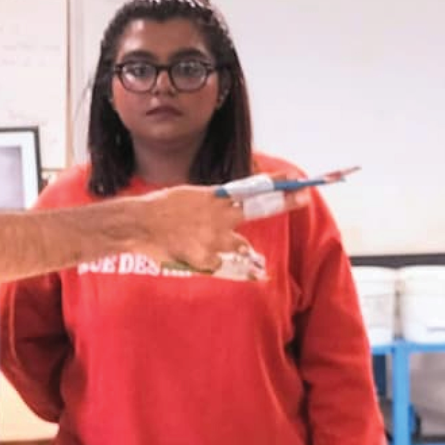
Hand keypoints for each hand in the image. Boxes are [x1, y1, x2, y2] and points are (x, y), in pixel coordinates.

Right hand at [133, 184, 308, 272]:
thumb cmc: (159, 209)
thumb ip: (211, 204)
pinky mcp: (208, 258)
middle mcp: (219, 215)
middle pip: (258, 209)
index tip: (292, 179)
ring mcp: (215, 238)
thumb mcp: (188, 197)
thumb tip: (227, 207)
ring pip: (240, 246)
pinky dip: (214, 263)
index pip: (249, 188)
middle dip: (284, 202)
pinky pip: (221, 265)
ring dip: (235, 247)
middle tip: (304, 196)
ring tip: (211, 244)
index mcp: (213, 198)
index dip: (273, 184)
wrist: (139, 225)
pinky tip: (199, 256)